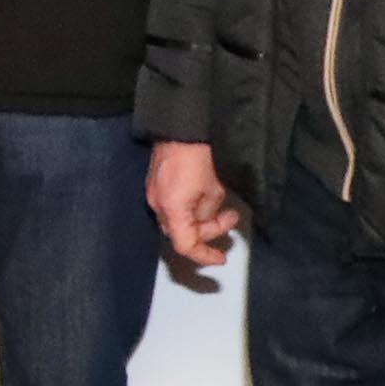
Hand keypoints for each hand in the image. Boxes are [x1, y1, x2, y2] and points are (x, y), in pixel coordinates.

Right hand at [148, 138, 239, 268]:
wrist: (180, 128)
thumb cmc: (198, 157)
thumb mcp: (213, 189)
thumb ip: (209, 212)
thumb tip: (206, 219)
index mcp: (172, 209)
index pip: (186, 244)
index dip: (204, 255)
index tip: (221, 257)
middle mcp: (157, 205)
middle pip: (180, 233)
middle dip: (207, 232)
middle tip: (230, 218)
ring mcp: (153, 194)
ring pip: (176, 220)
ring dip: (200, 219)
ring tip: (222, 205)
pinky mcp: (155, 184)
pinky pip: (172, 207)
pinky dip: (189, 209)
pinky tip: (204, 197)